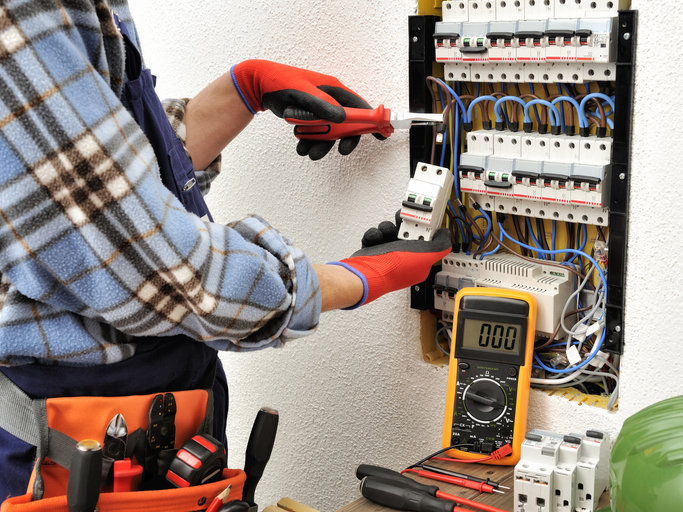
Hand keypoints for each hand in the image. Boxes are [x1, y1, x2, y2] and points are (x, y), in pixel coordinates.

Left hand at [230, 59, 382, 159]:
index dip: (372, 121)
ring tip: (307, 151)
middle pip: (346, 125)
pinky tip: (300, 146)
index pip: (360, 107)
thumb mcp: (302, 92)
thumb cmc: (280, 82)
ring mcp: (320, 110)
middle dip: (342, 140)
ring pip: (329, 133)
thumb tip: (342, 118)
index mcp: (334, 90)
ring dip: (321, 145)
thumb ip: (322, 105)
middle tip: (339, 151)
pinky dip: (310, 142)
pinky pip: (316, 135)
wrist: (259, 86)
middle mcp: (330, 100)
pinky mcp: (310, 118)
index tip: (381, 135)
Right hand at [328, 216, 451, 307]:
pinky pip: (375, 236)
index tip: (423, 220)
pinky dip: (374, 234)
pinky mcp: (373, 251)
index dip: (425, 229)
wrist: (368, 273)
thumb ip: (441, 244)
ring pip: (390, 231)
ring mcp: (388, 255)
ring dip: (387, 228)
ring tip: (387, 233)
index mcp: (419, 261)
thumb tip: (446, 235)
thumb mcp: (428, 255)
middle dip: (404, 225)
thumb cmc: (396, 269)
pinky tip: (376, 238)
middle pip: (407, 233)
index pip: (426, 241)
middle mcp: (403, 258)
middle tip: (402, 221)